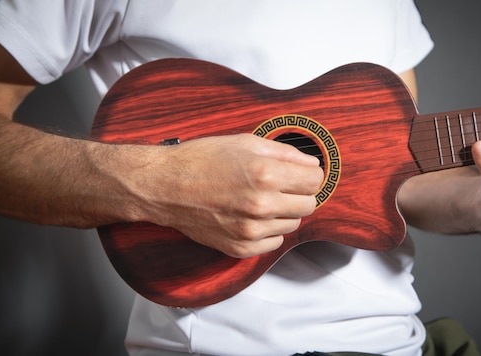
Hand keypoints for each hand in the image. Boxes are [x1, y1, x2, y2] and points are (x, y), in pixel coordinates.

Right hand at [134, 133, 323, 257]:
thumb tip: (313, 165)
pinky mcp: (240, 247)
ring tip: (261, 199)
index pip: (315, 181)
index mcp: (265, 175)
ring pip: (293, 224)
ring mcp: (251, 230)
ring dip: (284, 212)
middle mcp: (261, 205)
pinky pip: (275, 242)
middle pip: (309, 205)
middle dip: (299, 193)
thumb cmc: (202, 160)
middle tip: (280, 185)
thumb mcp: (246, 143)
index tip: (299, 173)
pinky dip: (269, 230)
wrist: (165, 186)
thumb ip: (286, 154)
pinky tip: (252, 216)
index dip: (308, 174)